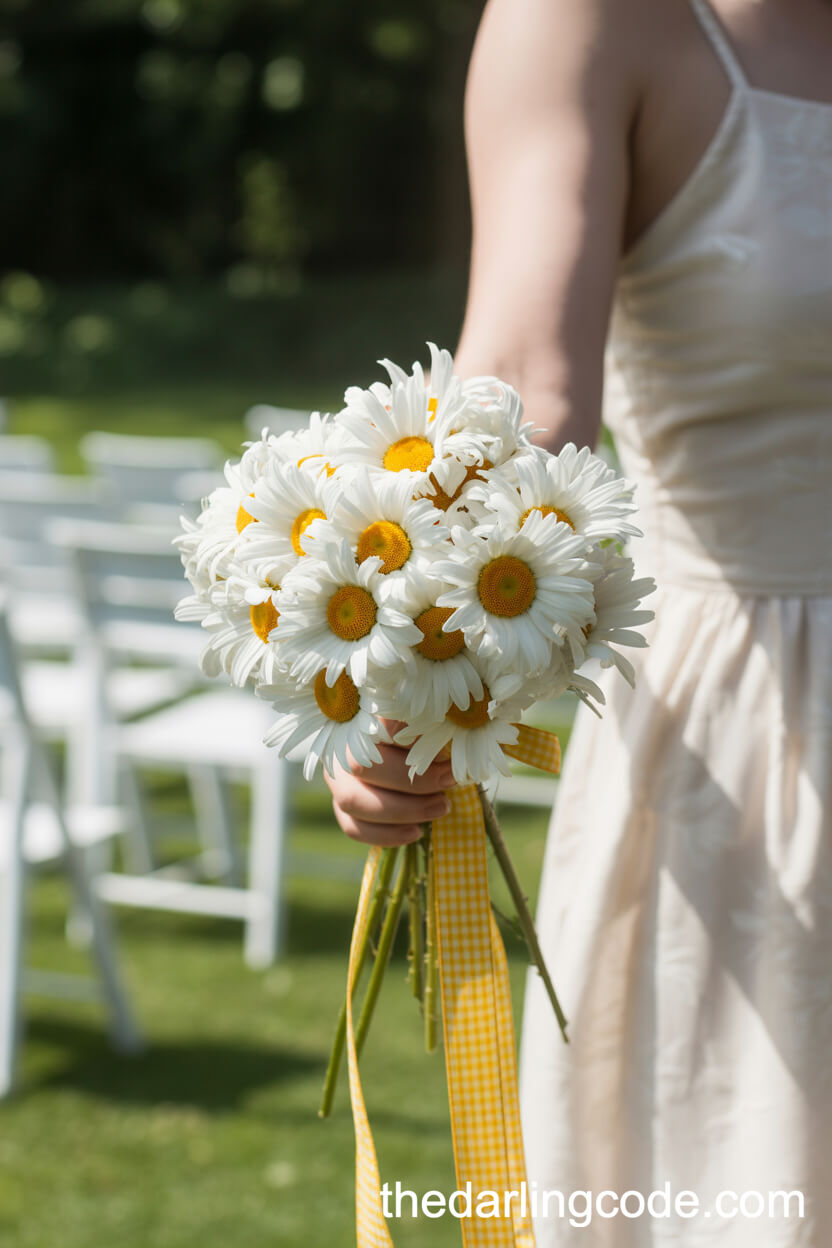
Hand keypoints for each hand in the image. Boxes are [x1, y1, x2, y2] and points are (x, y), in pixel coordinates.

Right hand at [324, 721, 454, 846]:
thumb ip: (432, 731)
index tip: (440, 746)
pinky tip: (416, 832)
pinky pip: (353, 826)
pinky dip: (386, 834)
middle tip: (448, 782)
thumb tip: (443, 746)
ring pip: (353, 799)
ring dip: (401, 810)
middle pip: (361, 765)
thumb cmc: (423, 737)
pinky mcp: (340, 806)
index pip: (376, 722)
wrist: (405, 759)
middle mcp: (341, 746)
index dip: (404, 733)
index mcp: (361, 718)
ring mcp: (337, 778)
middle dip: (411, 780)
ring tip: (441, 807)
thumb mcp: (430, 728)